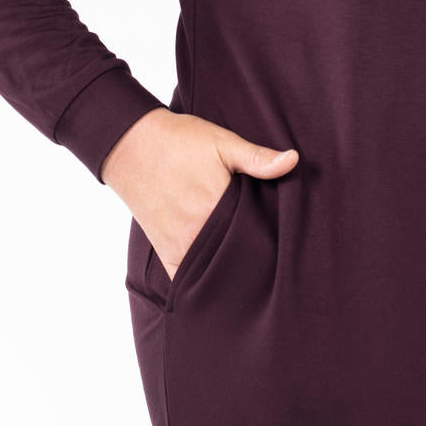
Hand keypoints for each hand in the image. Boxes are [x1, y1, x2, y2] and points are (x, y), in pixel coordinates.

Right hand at [100, 109, 297, 281]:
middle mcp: (200, 233)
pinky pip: (188, 280)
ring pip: (216, 272)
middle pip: (239, 258)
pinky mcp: (166, 252)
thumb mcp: (222, 142)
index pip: (258, 237)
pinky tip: (221, 283)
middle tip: (277, 261)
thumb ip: (257, 158)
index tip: (289, 243)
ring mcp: (181, 245)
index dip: (275, 240)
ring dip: (233, 272)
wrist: (132, 145)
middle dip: (257, 260)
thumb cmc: (179, 141)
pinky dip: (204, 283)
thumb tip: (293, 160)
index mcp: (219, 207)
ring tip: (254, 273)